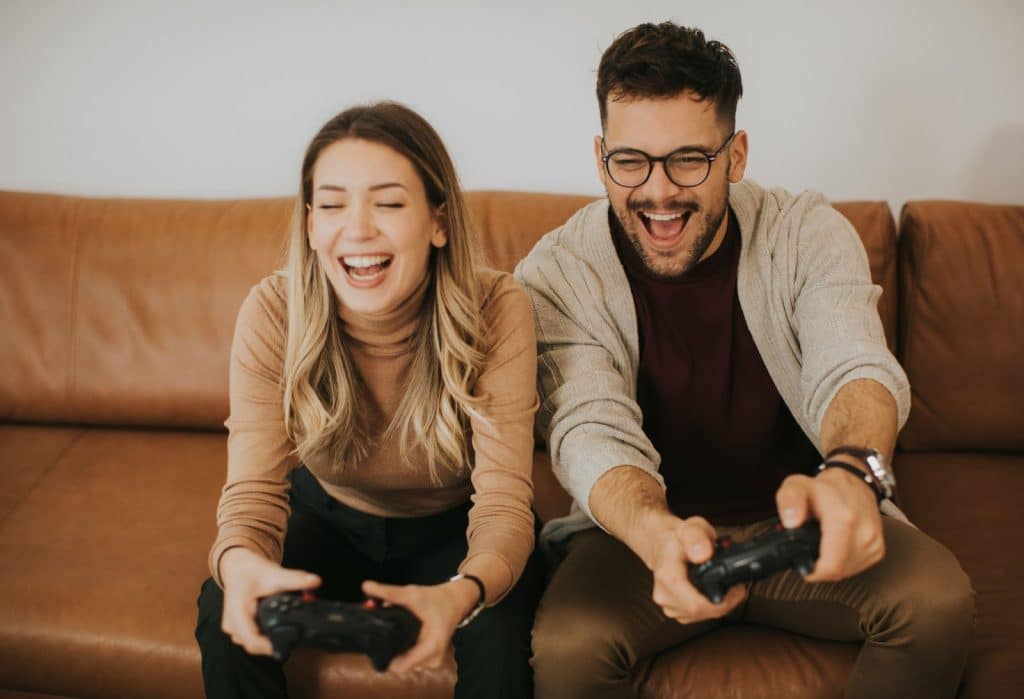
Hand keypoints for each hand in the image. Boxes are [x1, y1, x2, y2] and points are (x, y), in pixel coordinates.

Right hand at [218, 547, 321, 655]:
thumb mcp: (274, 573)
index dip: (266, 646)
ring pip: (251, 644)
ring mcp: (233, 627)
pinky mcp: (238, 629)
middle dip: (273, 643)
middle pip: (252, 645)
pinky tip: (277, 630)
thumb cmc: (251, 571)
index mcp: (237, 610)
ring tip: (288, 631)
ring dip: (269, 640)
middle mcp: (232, 622)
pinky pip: (252, 639)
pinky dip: (265, 636)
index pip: (249, 638)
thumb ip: (295, 579)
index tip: (281, 646)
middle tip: (294, 637)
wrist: (238, 567)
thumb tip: (315, 581)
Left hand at [361, 578, 478, 672]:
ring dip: (396, 649)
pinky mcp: (430, 660)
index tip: (374, 641)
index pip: (400, 667)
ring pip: (404, 663)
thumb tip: (365, 586)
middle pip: (399, 665)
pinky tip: (401, 636)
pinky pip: (410, 660)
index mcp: (431, 647)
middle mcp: (432, 660)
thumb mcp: (412, 593)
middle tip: (383, 631)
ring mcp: (432, 662)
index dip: (384, 655)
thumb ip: (388, 592)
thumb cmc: (435, 598)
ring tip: (393, 631)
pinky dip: (404, 649)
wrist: (455, 600)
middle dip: (389, 648)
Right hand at [641, 514, 747, 623]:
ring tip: (726, 587)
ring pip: (701, 616)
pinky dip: (710, 607)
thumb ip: (697, 537)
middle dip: (725, 602)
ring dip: (718, 605)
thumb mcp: (691, 527)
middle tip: (735, 585)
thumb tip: (703, 554)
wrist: (662, 545)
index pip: (696, 605)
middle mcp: (664, 594)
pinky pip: (698, 616)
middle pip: (702, 613)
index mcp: (667, 576)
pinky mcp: (674, 610)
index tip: (736, 589)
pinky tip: (714, 593)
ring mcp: (668, 605)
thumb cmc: (678, 538)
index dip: (723, 602)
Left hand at [775, 468, 884, 582]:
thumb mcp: (796, 485)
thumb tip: (791, 522)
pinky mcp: (878, 548)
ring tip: (822, 545)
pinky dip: (843, 562)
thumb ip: (789, 501)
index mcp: (844, 518)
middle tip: (809, 550)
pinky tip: (835, 547)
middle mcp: (865, 531)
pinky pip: (857, 567)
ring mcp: (874, 541)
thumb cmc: (823, 487)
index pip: (831, 565)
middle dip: (819, 567)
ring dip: (831, 565)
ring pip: (847, 572)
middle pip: (838, 571)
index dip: (812, 571)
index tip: (802, 562)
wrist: (853, 481)